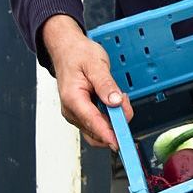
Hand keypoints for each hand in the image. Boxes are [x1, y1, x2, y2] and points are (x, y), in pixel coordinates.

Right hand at [41, 14, 133, 149]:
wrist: (67, 49)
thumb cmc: (78, 55)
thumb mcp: (96, 64)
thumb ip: (106, 84)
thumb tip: (116, 103)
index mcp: (72, 98)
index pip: (92, 122)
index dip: (108, 134)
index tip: (120, 142)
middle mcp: (72, 110)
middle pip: (96, 130)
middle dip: (115, 123)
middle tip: (125, 102)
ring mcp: (76, 114)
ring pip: (98, 129)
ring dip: (113, 119)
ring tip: (117, 95)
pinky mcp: (81, 113)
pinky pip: (97, 122)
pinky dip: (109, 116)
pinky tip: (112, 101)